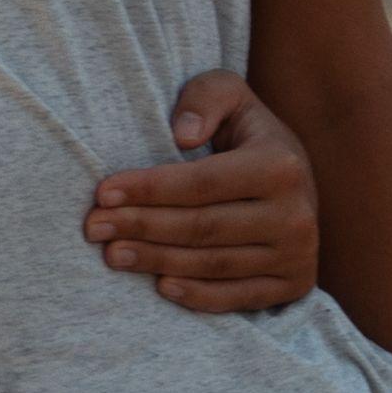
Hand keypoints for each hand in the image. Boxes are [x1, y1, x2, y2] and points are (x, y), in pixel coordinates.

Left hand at [83, 71, 317, 309]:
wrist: (294, 177)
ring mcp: (297, 255)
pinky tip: (159, 285)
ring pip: (214, 265)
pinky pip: (237, 298)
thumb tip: (183, 135)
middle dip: (142, 226)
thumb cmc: (244, 132)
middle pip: (203, 227)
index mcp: (281, 166)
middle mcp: (296, 215)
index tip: (102, 193)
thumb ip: (204, 99)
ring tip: (112, 254)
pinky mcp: (294, 285)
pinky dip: (197, 296)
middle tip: (94, 227)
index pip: (202, 183)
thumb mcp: (229, 94)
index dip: (148, 189)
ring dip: (157, 261)